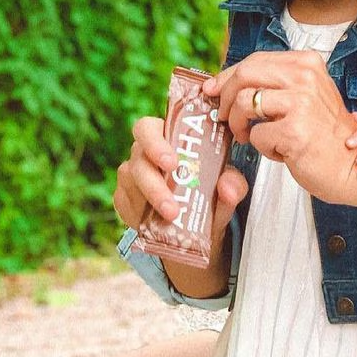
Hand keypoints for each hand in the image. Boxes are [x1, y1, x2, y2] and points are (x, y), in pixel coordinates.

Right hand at [113, 115, 247, 243]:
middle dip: (153, 182)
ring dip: (151, 202)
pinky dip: (140, 214)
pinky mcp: (123, 198)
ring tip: (173, 217)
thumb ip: (233, 184)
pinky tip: (156, 222)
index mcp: (167, 137)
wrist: (199, 228)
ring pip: (131, 183)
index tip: (172, 163)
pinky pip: (124, 204)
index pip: (148, 128)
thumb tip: (228, 189)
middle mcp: (144, 153)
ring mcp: (131, 176)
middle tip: (172, 204)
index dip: (155, 143)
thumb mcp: (228, 189)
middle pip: (137, 158)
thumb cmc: (212, 194)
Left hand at [203, 51, 356, 207]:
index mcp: (307, 63)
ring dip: (238, 124)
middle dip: (224, 95)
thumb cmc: (324, 136)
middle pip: (245, 74)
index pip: (255, 60)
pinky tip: (280, 151)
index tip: (213, 89)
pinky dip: (262, 147)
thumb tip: (223, 84)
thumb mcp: (305, 96)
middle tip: (221, 115)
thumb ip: (275, 84)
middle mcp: (305, 77)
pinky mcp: (294, 131)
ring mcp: (301, 103)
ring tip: (246, 137)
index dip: (228, 75)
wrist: (353, 167)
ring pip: (244, 102)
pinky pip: (255, 135)